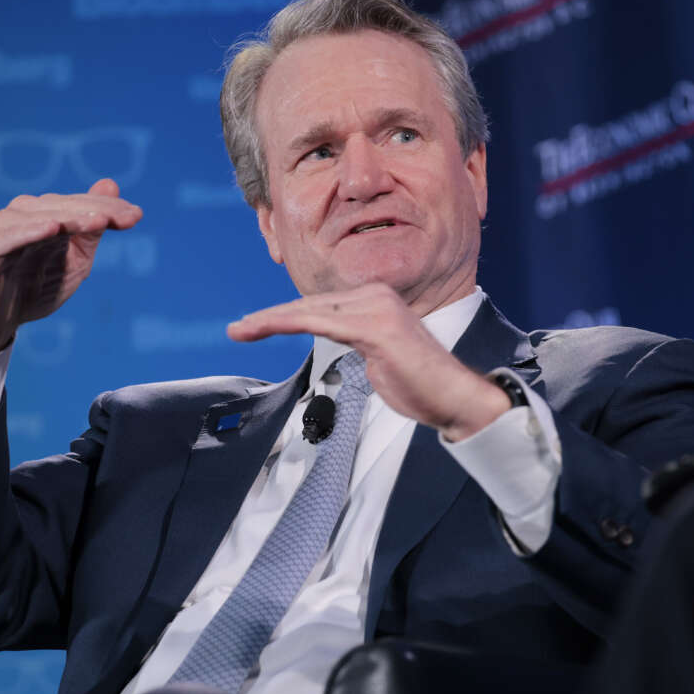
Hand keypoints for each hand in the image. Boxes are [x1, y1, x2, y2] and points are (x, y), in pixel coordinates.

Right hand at [0, 178, 142, 365]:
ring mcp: (3, 228)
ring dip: (70, 217)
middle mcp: (24, 214)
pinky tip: (53, 228)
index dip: (108, 207)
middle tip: (124, 218)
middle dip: (96, 210)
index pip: (81, 204)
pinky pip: (9, 236)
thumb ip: (92, 230)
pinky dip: (30, 230)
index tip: (137, 216)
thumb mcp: (75, 263)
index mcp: (47, 215)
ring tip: (98, 222)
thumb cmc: (36, 288)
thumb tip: (111, 184)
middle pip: (63, 205)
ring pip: (39, 215)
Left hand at [227, 284, 510, 440]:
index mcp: (378, 299)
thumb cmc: (421, 384)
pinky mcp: (375, 327)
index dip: (286, 315)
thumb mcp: (380, 356)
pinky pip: (321, 321)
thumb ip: (357, 341)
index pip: (322, 304)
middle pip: (311, 304)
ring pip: (310, 310)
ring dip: (271, 320)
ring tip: (242, 330)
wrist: (454, 398)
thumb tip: (335, 338)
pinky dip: (288, 323)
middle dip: (271, 317)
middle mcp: (377, 295)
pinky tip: (265, 328)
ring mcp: (376, 308)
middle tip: (238, 329)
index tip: (256, 325)